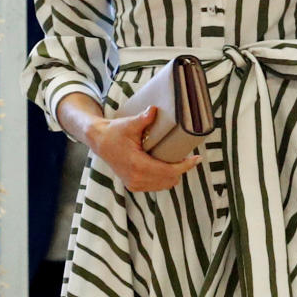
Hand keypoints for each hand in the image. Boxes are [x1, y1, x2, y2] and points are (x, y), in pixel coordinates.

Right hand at [87, 107, 201, 192]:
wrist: (99, 142)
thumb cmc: (114, 132)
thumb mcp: (128, 124)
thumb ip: (143, 119)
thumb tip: (154, 110)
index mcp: (137, 165)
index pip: (168, 171)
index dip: (185, 166)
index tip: (197, 158)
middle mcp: (136, 178)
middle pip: (169, 179)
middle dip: (180, 169)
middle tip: (187, 156)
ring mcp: (134, 184)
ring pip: (164, 185)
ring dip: (172, 174)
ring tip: (176, 161)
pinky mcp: (133, 185)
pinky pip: (155, 186)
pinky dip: (163, 178)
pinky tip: (165, 167)